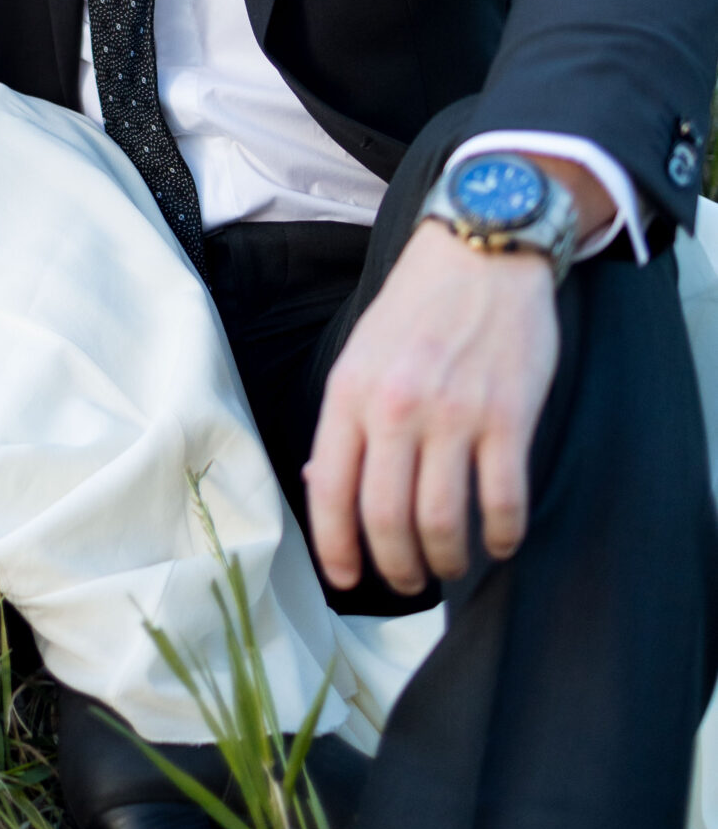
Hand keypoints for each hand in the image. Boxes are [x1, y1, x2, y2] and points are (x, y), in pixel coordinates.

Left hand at [303, 221, 559, 596]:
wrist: (480, 248)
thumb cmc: (418, 304)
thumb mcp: (360, 352)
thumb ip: (344, 419)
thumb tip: (322, 483)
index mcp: (350, 391)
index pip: (331, 490)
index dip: (336, 548)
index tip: (346, 579)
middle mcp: (396, 407)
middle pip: (387, 518)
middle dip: (395, 567)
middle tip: (406, 579)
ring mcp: (454, 413)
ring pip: (442, 521)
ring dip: (447, 561)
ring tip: (451, 564)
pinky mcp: (507, 416)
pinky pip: (502, 501)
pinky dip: (502, 536)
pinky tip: (500, 540)